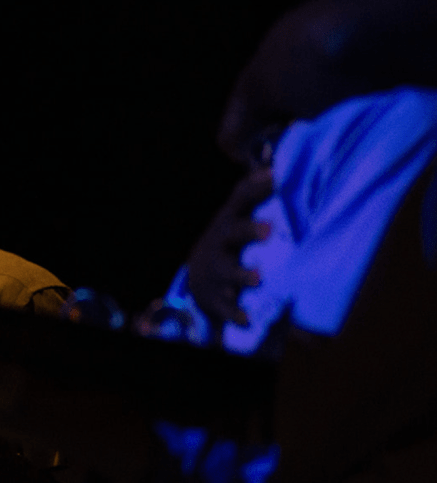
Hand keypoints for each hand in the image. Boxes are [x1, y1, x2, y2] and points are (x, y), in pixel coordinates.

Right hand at [187, 169, 273, 326]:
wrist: (201, 278)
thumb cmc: (232, 242)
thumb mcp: (239, 218)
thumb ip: (258, 197)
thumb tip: (281, 164)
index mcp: (230, 220)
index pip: (241, 198)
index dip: (256, 185)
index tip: (275, 175)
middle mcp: (221, 242)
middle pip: (232, 232)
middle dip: (248, 230)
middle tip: (269, 229)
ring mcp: (216, 270)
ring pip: (227, 271)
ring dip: (242, 274)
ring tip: (257, 278)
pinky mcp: (215, 297)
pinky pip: (225, 306)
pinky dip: (235, 312)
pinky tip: (247, 318)